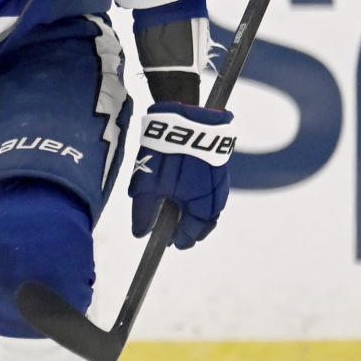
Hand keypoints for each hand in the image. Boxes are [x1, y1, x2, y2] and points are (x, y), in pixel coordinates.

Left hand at [129, 101, 234, 249]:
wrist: (185, 118)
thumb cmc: (166, 155)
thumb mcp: (148, 187)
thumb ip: (145, 214)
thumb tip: (141, 234)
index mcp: (202, 207)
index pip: (192, 234)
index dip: (178, 239)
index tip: (167, 242)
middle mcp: (216, 197)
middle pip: (204, 222)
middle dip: (188, 228)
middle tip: (172, 230)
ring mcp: (219, 180)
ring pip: (208, 205)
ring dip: (194, 211)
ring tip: (176, 210)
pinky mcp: (218, 165)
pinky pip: (210, 188)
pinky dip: (198, 195)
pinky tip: (184, 189)